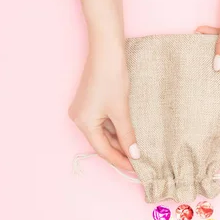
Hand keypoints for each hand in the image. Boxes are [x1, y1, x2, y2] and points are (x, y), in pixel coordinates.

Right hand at [69, 54, 138, 170]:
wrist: (107, 51)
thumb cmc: (111, 78)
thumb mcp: (121, 111)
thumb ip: (127, 136)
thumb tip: (135, 155)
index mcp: (83, 123)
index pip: (103, 150)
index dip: (120, 161)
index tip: (135, 169)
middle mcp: (79, 118)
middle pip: (102, 142)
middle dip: (120, 151)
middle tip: (139, 160)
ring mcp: (84, 110)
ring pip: (103, 132)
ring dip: (119, 140)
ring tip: (137, 148)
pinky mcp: (90, 102)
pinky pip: (103, 122)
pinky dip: (116, 129)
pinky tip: (129, 133)